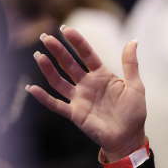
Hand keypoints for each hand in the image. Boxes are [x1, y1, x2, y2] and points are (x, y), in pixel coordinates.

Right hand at [26, 27, 147, 160]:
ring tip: (38, 56)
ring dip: (48, 69)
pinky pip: (56, 104)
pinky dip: (43, 98)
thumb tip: (133, 40)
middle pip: (69, 64)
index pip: (86, 54)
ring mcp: (79, 99)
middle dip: (58, 50)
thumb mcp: (135, 86)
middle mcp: (87, 84)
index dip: (76, 42)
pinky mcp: (75, 114)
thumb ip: (130, 64)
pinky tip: (32, 88)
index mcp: (102, 75)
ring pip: (59, 81)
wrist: (129, 138)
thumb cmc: (133, 112)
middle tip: (45, 37)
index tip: (65, 29)